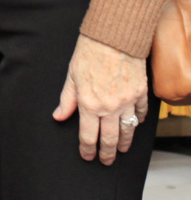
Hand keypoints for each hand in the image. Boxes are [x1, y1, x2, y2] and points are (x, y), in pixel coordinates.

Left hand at [53, 34, 148, 164]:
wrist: (113, 38)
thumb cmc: (89, 53)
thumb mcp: (71, 76)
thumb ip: (66, 99)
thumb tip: (58, 116)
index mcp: (89, 103)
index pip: (87, 135)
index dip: (87, 148)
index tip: (87, 155)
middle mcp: (109, 107)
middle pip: (109, 138)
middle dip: (106, 153)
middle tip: (105, 161)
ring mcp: (127, 102)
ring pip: (127, 131)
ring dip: (123, 143)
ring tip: (120, 149)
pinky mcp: (141, 95)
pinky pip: (140, 114)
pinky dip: (137, 122)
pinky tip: (133, 125)